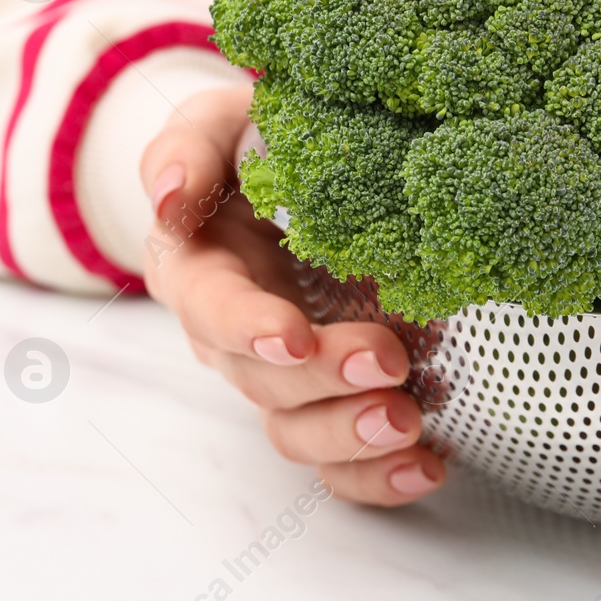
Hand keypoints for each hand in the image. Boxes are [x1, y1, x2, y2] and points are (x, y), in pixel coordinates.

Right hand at [138, 85, 445, 502]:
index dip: (248, 327)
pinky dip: (381, 476)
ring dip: (352, 436)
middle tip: (389, 359)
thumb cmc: (252, 146)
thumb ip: (192, 146)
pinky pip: (342, 461)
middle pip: (266, 380)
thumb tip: (171, 191)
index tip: (294, 333)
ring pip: (299, 430)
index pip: (212, 308)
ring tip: (409, 421)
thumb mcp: (220, 124)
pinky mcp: (332, 401)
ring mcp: (285, 377)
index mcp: (201, 270)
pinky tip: (428, 466)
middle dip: (325, 379)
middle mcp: (236, 337)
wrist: (289, 179)